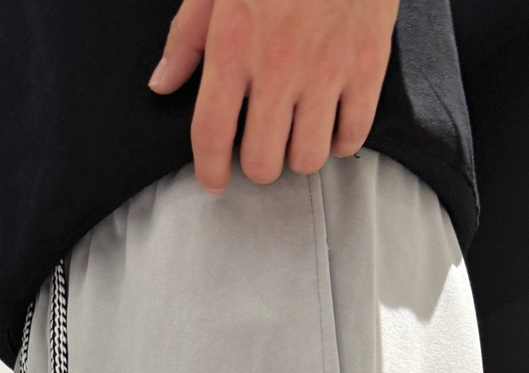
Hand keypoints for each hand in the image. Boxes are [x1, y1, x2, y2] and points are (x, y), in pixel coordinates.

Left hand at [149, 0, 398, 192]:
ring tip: (298, 133)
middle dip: (259, 164)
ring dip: (300, 155)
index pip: (211, 134)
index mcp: (234, 47)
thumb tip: (162, 84)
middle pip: (262, 162)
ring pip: (308, 159)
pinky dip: (341, 141)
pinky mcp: (366, 67)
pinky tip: (333, 124)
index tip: (214, 180)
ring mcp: (325, 71)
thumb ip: (187, 36)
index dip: (210, 170)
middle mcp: (277, 68)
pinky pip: (352, 136)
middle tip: (262, 146)